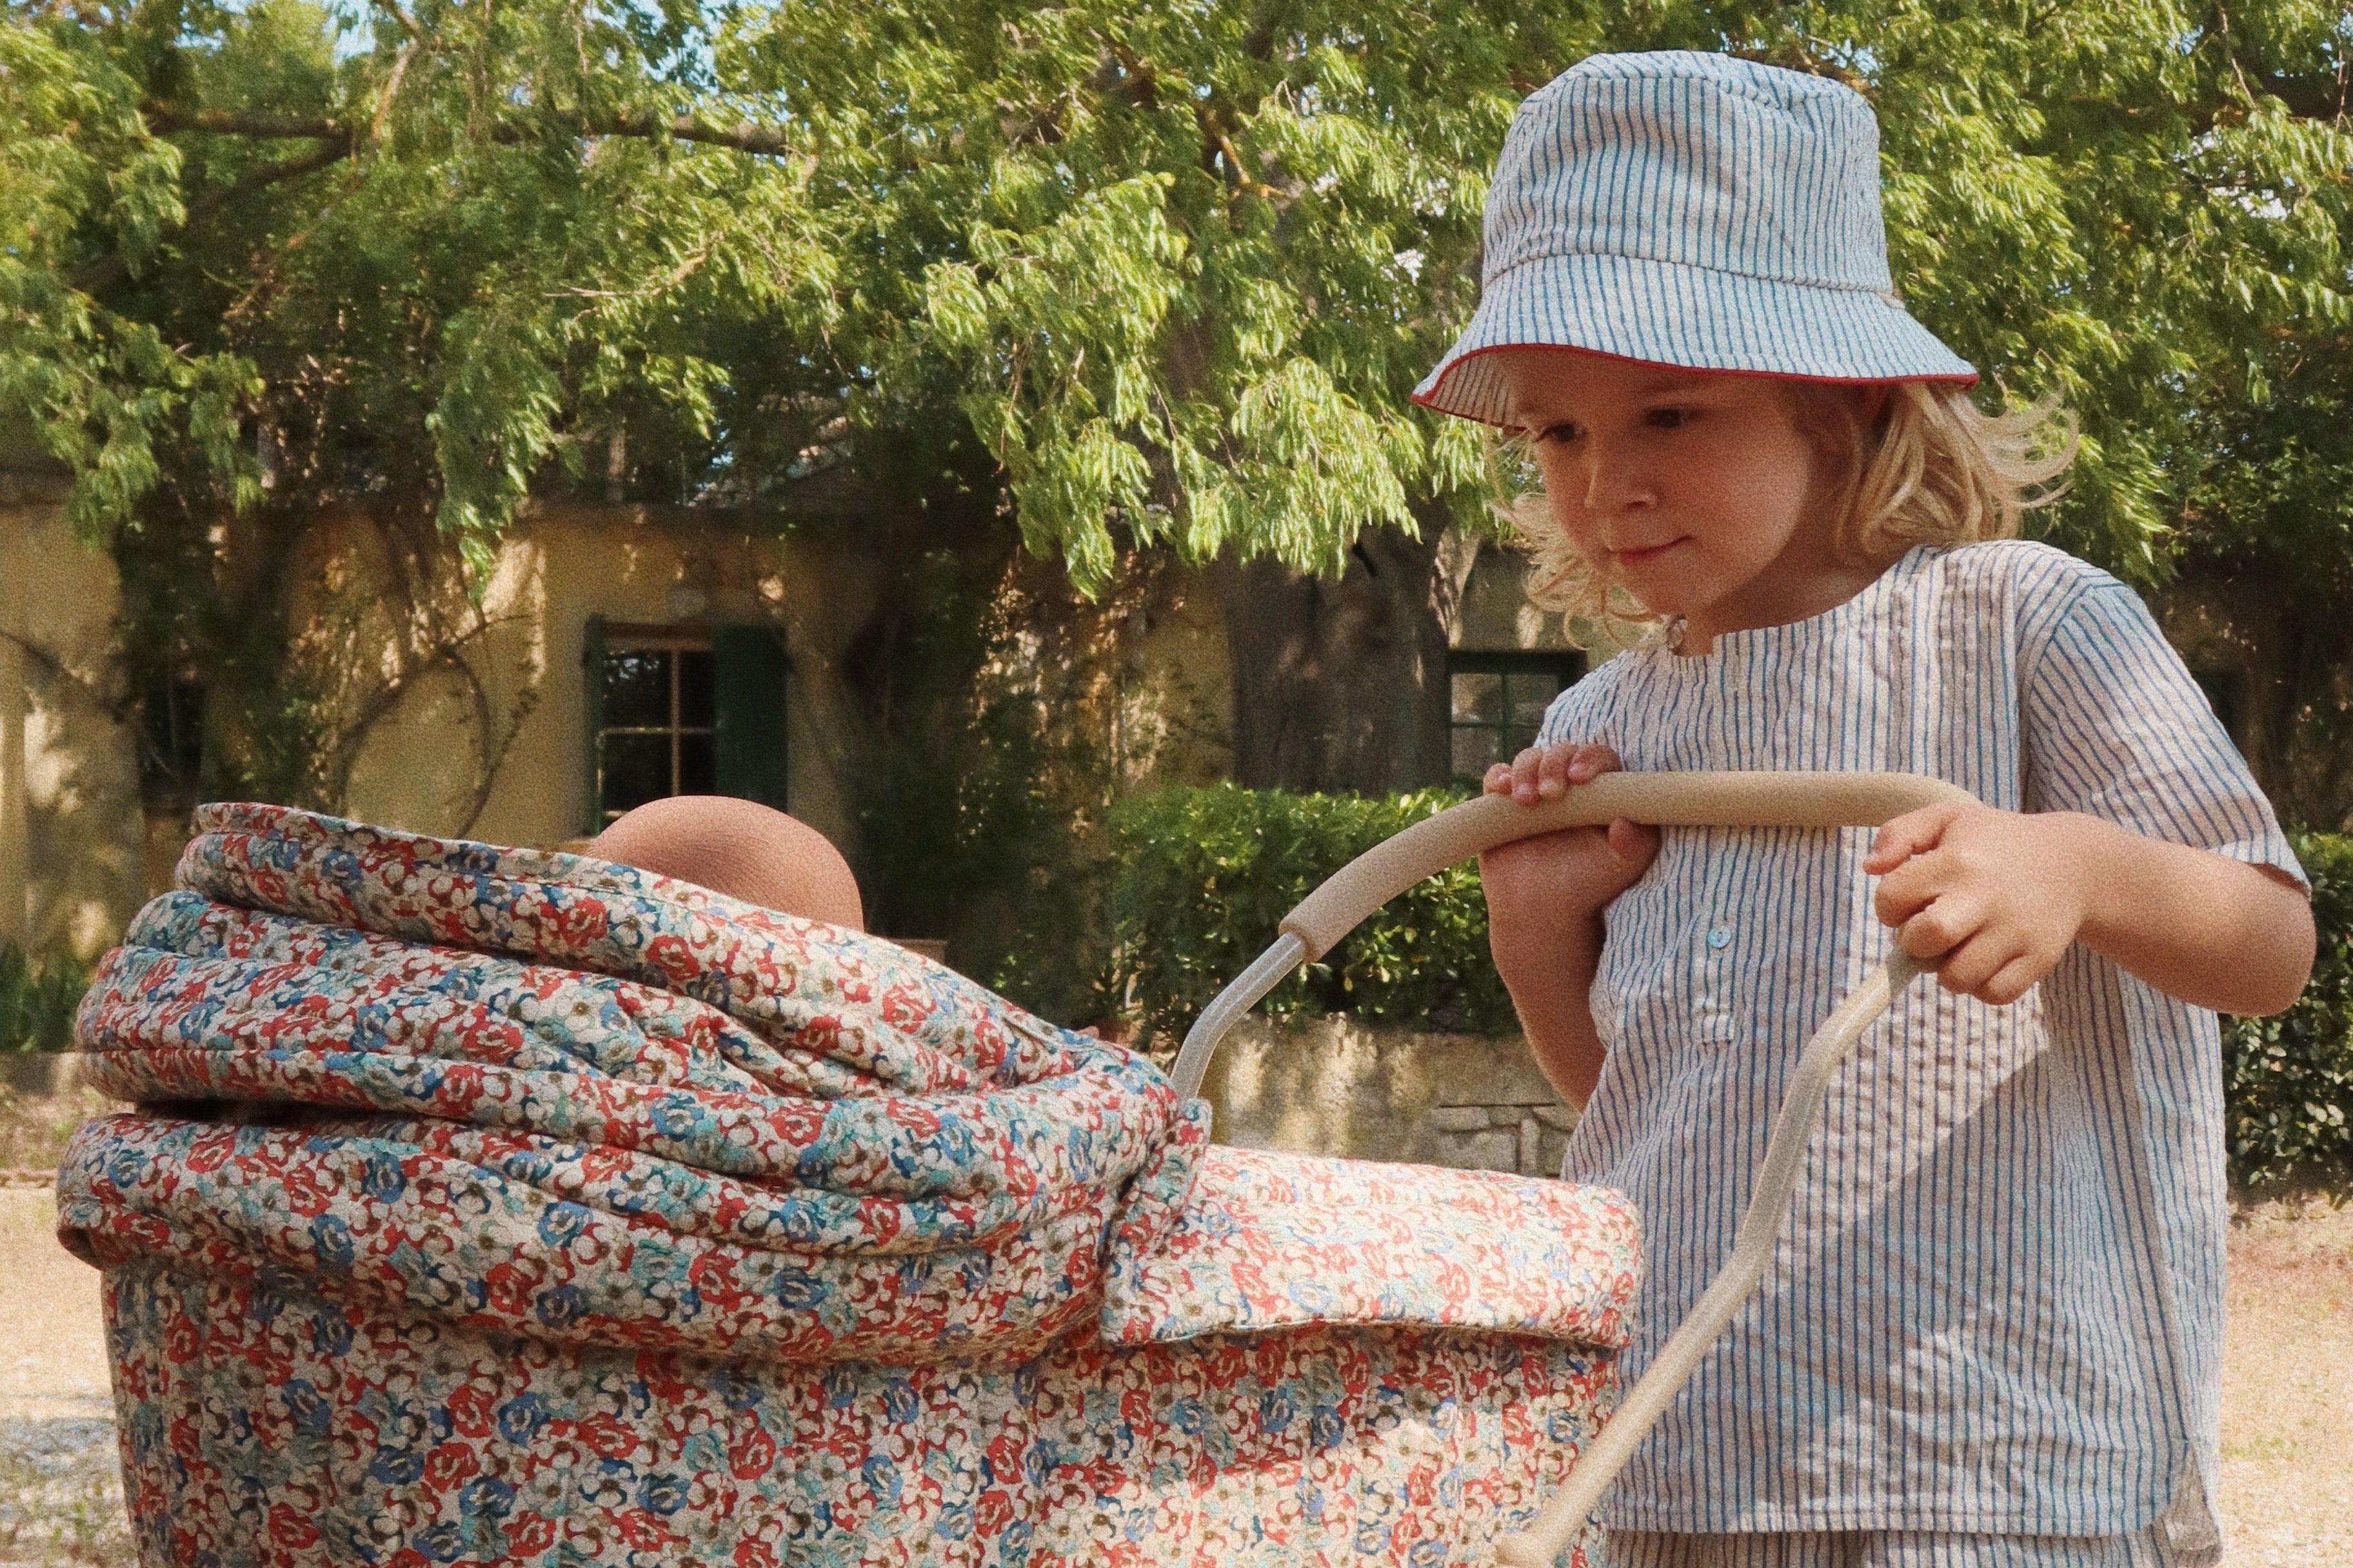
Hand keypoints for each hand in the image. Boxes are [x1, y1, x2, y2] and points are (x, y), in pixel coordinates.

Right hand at [1478, 744, 1660, 952]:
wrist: (1545, 914)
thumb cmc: (1590, 888)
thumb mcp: (1623, 868)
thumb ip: (1636, 843)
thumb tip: (1626, 820)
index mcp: (1601, 792)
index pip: (1598, 758)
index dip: (1589, 759)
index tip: (1580, 778)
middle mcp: (1568, 787)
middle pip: (1561, 752)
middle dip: (1554, 764)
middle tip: (1550, 794)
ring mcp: (1535, 793)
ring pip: (1528, 759)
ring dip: (1525, 770)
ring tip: (1526, 801)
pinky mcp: (1504, 805)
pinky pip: (1497, 777)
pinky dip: (1498, 777)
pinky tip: (1501, 790)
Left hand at [1866, 803, 2090, 1004]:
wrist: (2073, 863)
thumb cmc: (1996, 842)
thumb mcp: (1947, 819)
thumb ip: (1898, 834)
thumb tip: (1871, 869)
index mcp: (1956, 860)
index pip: (1891, 898)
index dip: (1889, 907)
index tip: (1908, 903)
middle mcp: (1986, 895)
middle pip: (1925, 939)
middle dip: (1914, 943)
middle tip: (1930, 931)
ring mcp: (2016, 930)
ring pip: (1956, 977)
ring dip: (1946, 970)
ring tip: (1960, 946)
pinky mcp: (2040, 957)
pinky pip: (1994, 994)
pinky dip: (1982, 986)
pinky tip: (1986, 961)